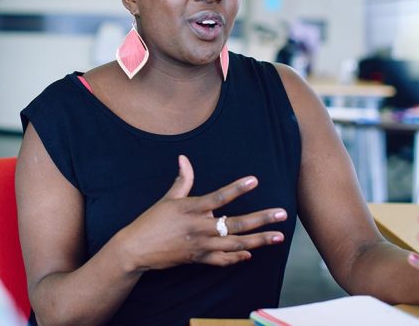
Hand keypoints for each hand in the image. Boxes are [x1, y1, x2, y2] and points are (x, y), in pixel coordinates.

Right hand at [115, 155, 286, 271]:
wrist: (136, 249)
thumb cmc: (151, 221)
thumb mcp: (167, 199)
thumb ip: (182, 180)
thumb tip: (184, 158)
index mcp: (192, 209)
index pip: (219, 197)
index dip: (237, 188)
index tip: (255, 181)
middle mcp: (199, 228)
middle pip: (236, 224)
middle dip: (262, 219)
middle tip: (282, 214)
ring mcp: (201, 245)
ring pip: (236, 244)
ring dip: (259, 241)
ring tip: (278, 237)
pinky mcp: (198, 259)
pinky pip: (222, 260)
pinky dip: (237, 257)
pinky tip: (251, 253)